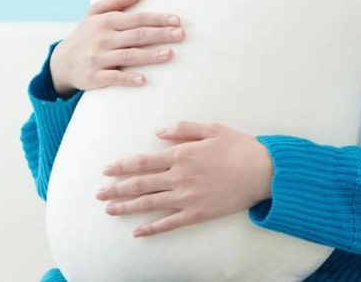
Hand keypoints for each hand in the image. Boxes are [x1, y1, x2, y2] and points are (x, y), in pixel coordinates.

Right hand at [49, 0, 185, 96]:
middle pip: (137, 36)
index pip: (136, 18)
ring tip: (170, 54)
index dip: (157, 19)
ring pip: (129, 56)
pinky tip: (144, 80)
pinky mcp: (94, 77)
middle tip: (182, 35)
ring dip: (151, 55)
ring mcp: (98, 58)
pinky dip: (129, 79)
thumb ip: (117, 0)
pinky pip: (114, 78)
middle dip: (160, 35)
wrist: (60, 63)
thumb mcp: (94, 13)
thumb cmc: (85, 35)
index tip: (177, 20)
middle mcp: (102, 39)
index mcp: (105, 22)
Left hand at [95, 121, 273, 237]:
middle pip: (140, 184)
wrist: (263, 172)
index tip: (106, 169)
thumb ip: (182, 129)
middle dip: (116, 189)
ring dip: (126, 208)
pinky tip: (137, 233)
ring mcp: (187, 197)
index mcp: (181, 155)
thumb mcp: (211, 128)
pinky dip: (151, 229)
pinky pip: (170, 223)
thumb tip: (157, 133)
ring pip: (149, 204)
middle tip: (98, 193)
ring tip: (108, 210)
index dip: (122, 166)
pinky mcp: (198, 213)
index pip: (143, 161)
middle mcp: (179, 177)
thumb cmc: (239, 146)